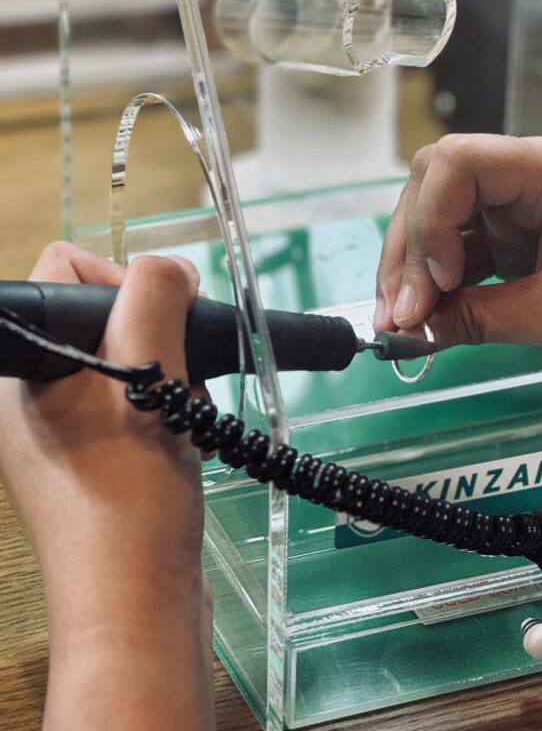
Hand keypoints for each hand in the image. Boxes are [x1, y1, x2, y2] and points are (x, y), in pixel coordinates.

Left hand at [0, 242, 214, 730]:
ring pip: (128, 360)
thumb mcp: (147, 380)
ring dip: (171, 377)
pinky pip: (133, 404)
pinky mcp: (90, 460)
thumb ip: (155, 301)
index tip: (164, 326)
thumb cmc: (130, 496)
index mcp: (26, 367)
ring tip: (183, 417)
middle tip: (176, 381)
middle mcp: (33, 393)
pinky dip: (167, 410)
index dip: (125, 280)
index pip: (68, 269)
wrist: (135, 605)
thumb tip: (172, 270)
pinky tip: (183, 441)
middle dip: (159, 338)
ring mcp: (60, 430)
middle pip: (105, 314)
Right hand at [374, 135, 541, 365]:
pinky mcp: (521, 236)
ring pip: (442, 217)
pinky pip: (463, 247)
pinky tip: (426, 316)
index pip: (457, 162)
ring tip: (405, 320)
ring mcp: (524, 205)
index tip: (438, 282)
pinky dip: (440, 281)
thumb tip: (412, 329)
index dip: (431, 220)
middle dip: (412, 246)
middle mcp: (532, 176)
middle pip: (438, 185)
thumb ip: (478, 317)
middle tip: (403, 311)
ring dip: (417, 267)